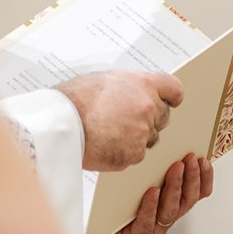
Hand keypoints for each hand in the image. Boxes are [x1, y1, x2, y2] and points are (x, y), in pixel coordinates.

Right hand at [61, 70, 186, 171]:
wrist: (59, 124)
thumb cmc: (73, 100)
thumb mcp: (103, 80)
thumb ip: (127, 86)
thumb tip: (132, 92)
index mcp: (143, 84)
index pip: (173, 89)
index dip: (170, 96)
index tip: (171, 100)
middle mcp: (148, 107)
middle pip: (163, 116)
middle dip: (150, 118)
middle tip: (127, 119)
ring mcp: (143, 133)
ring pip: (150, 137)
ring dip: (137, 136)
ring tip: (110, 132)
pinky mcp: (133, 154)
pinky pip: (136, 154)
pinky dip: (124, 152)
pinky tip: (105, 144)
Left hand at [96, 154, 213, 233]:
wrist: (89, 224)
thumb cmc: (111, 198)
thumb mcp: (135, 178)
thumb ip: (151, 167)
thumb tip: (161, 139)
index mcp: (170, 206)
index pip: (197, 194)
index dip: (204, 179)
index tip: (203, 159)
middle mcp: (165, 220)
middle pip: (187, 201)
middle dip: (191, 179)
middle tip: (190, 159)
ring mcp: (152, 232)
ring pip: (170, 212)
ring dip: (175, 188)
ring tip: (175, 168)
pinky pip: (146, 224)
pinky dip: (151, 207)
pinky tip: (153, 191)